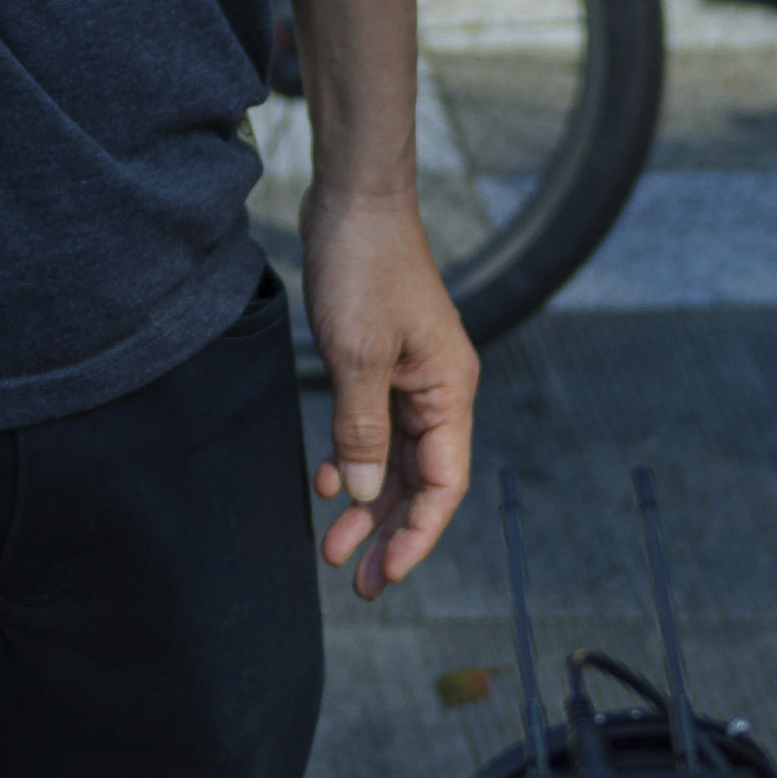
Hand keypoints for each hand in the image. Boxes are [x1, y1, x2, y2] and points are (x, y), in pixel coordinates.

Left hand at [305, 178, 475, 596]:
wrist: (353, 197)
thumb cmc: (365, 265)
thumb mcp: (358, 355)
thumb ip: (363, 430)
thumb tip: (368, 495)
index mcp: (449, 390)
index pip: (445, 485)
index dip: (417, 537)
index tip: (383, 573)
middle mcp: (438, 390)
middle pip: (422, 482)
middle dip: (389, 532)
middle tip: (353, 580)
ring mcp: (410, 377)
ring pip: (395, 461)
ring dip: (367, 503)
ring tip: (331, 546)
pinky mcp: (382, 364)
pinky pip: (373, 429)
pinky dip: (352, 459)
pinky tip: (327, 479)